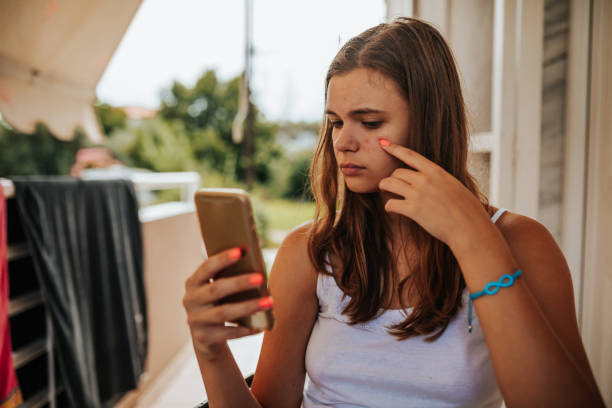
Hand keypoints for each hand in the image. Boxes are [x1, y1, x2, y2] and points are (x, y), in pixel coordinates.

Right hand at [182, 247, 272, 360]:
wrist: (207, 337)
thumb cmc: (220, 303)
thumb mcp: (219, 290)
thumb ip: (229, 278)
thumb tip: (258, 269)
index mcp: (193, 282)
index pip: (206, 267)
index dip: (223, 259)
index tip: (241, 250)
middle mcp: (191, 300)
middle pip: (216, 289)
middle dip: (239, 283)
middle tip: (261, 277)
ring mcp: (196, 320)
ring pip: (223, 313)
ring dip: (248, 307)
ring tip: (269, 302)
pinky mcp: (204, 338)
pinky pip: (227, 333)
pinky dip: (245, 330)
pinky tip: (260, 326)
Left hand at [377, 139, 492, 248]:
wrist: (470, 227)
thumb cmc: (466, 209)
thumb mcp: (454, 185)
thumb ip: (439, 179)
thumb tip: (431, 179)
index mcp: (436, 171)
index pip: (409, 155)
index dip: (394, 148)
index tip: (382, 143)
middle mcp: (425, 179)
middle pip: (397, 172)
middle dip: (392, 178)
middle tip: (390, 184)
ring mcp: (418, 194)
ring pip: (389, 184)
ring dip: (384, 187)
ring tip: (384, 190)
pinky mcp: (413, 210)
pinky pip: (391, 203)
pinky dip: (388, 206)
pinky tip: (391, 209)